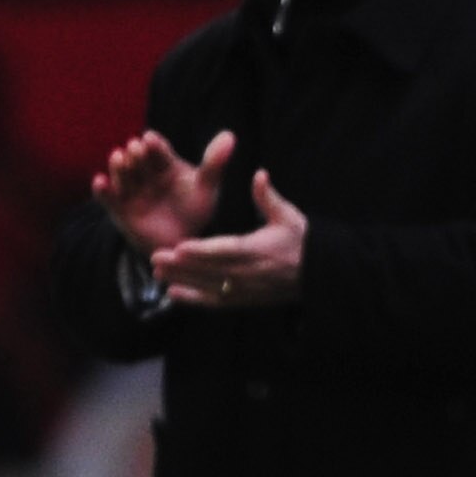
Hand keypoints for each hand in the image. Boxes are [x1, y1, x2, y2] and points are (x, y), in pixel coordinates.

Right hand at [94, 128, 233, 258]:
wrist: (181, 242)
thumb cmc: (195, 210)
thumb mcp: (206, 187)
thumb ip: (214, 163)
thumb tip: (229, 135)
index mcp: (166, 164)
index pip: (158, 151)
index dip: (154, 145)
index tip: (150, 139)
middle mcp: (145, 173)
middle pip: (138, 160)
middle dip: (136, 153)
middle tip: (135, 148)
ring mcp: (131, 189)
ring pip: (122, 174)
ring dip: (118, 166)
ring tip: (118, 157)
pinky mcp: (118, 208)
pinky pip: (107, 197)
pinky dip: (102, 190)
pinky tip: (100, 182)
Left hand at [151, 170, 306, 310]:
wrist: (319, 274)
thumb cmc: (303, 242)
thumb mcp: (290, 216)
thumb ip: (269, 198)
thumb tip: (259, 174)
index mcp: (259, 250)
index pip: (226, 250)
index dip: (202, 250)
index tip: (179, 246)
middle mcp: (249, 273)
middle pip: (209, 270)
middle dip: (181, 265)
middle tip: (155, 256)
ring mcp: (245, 289)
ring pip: (208, 286)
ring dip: (182, 280)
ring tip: (157, 272)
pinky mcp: (244, 300)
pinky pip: (215, 302)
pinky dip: (193, 299)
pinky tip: (173, 293)